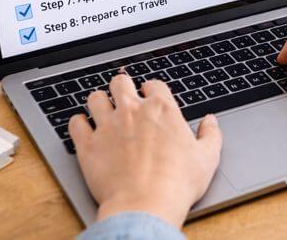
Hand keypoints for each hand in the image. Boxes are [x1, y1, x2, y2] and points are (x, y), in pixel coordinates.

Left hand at [68, 74, 221, 227]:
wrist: (146, 204)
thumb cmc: (177, 183)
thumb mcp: (207, 158)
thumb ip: (211, 135)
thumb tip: (211, 122)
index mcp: (162, 109)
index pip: (154, 84)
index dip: (152, 89)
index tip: (150, 96)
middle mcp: (132, 111)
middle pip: (120, 82)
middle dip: (122, 87)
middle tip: (123, 97)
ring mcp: (107, 125)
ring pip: (95, 98)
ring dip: (99, 102)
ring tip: (102, 110)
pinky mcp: (88, 144)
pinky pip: (75, 123)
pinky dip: (78, 124)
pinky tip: (83, 129)